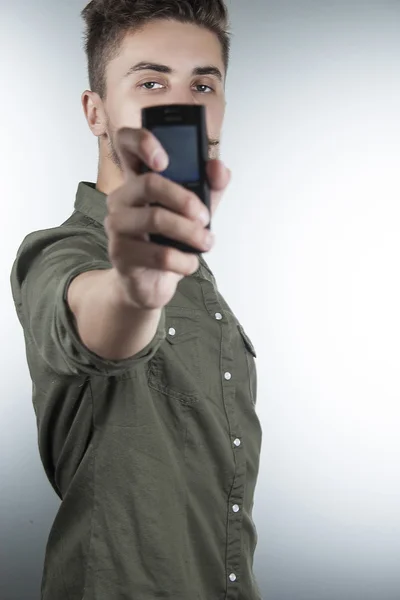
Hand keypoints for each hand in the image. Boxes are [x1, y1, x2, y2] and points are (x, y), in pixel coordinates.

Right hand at [104, 127, 230, 309]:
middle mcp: (121, 198)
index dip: (142, 141)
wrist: (150, 282)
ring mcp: (116, 226)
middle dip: (185, 199)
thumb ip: (210, 187)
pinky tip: (190, 263)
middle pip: (149, 184)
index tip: (165, 159)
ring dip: (190, 233)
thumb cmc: (170, 241)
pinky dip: (184, 261)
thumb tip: (219, 169)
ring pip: (156, 219)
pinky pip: (159, 254)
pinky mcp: (120, 254)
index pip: (127, 143)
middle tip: (205, 217)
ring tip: (207, 242)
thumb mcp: (195, 210)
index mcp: (138, 179)